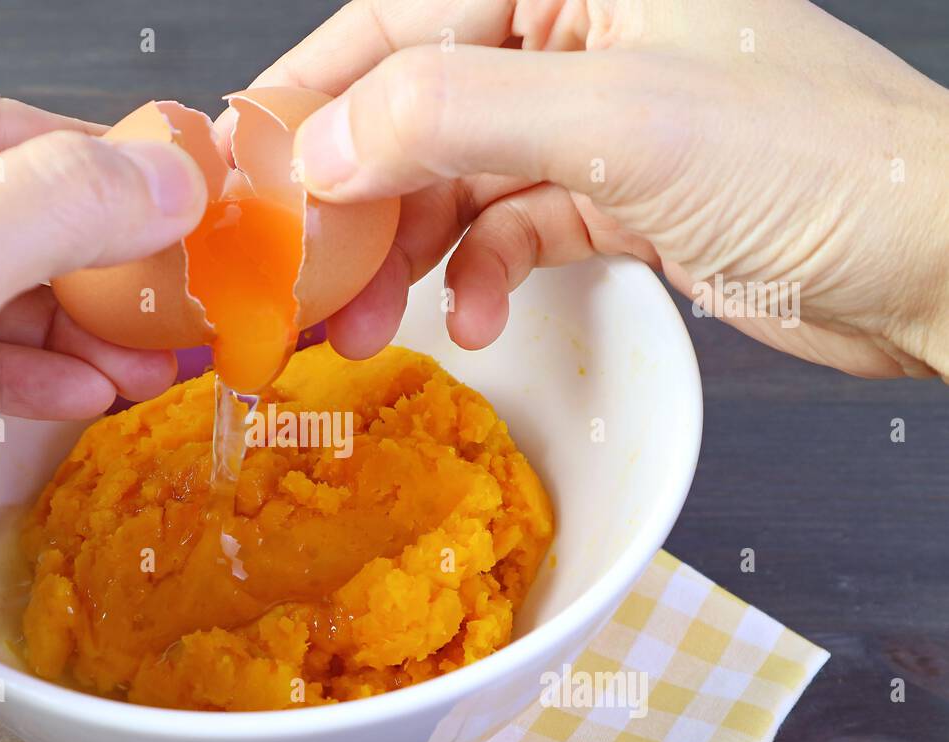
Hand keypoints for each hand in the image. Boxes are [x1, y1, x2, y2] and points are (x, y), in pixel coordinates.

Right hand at [258, 0, 948, 377]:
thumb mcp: (622, 122)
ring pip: (457, 178)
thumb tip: (326, 138)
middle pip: (418, 105)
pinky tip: (478, 317)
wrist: (939, 268)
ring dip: (410, 253)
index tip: (250, 168)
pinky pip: (513, 229)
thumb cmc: (823, 166)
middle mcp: (580, 32)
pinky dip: (485, 275)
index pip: (402, 17)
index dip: (315, 94)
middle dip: (358, 198)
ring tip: (369, 324)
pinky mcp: (616, 195)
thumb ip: (457, 113)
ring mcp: (597, 119)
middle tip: (307, 277)